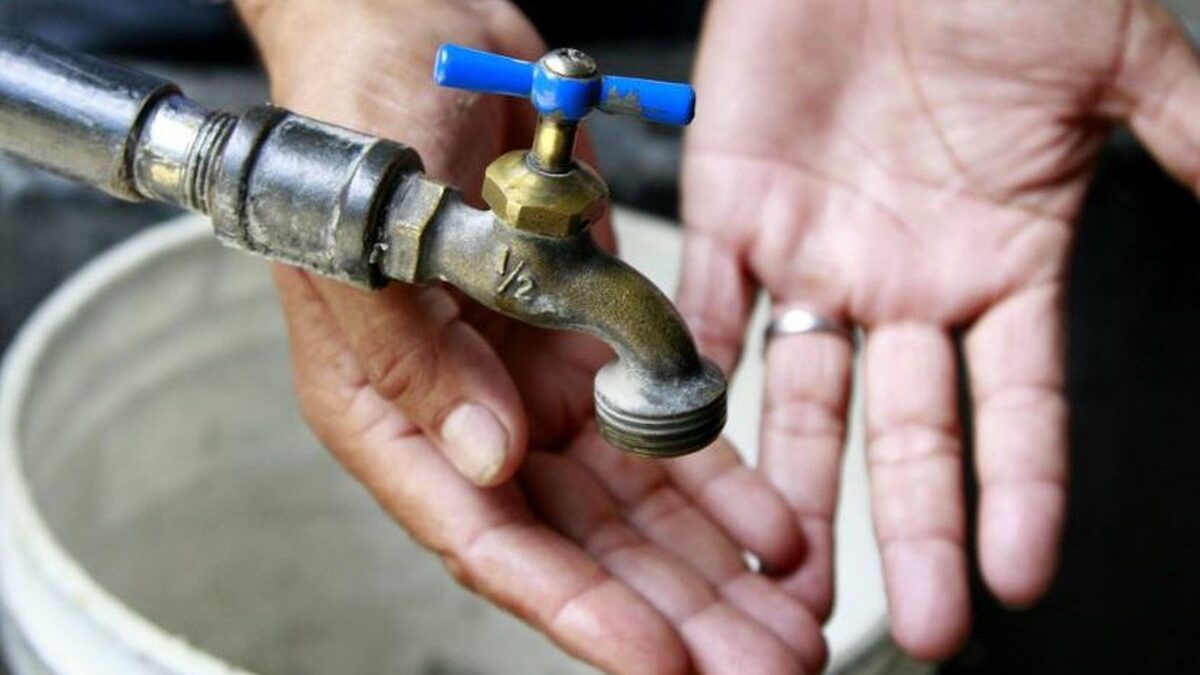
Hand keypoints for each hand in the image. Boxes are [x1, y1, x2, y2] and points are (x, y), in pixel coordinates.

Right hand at [238, 0, 827, 670]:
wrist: (409, 29)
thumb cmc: (357, 122)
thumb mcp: (368, 237)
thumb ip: (418, 360)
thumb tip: (493, 466)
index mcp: (395, 411)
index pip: (489, 542)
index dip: (580, 610)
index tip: (664, 664)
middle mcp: (470, 415)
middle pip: (580, 546)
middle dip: (674, 612)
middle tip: (764, 665)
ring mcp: (534, 383)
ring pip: (634, 503)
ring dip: (713, 565)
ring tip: (792, 620)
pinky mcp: (588, 341)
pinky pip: (662, 424)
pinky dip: (721, 476)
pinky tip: (779, 524)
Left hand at [679, 0, 1199, 659]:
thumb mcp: (1114, 59)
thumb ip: (1191, 139)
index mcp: (1000, 259)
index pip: (1018, 407)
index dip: (1021, 492)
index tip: (1019, 577)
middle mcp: (904, 278)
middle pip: (907, 431)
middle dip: (910, 527)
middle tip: (913, 624)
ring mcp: (813, 252)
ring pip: (800, 397)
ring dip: (794, 487)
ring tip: (787, 575)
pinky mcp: (730, 209)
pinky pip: (708, 312)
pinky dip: (695, 379)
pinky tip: (694, 452)